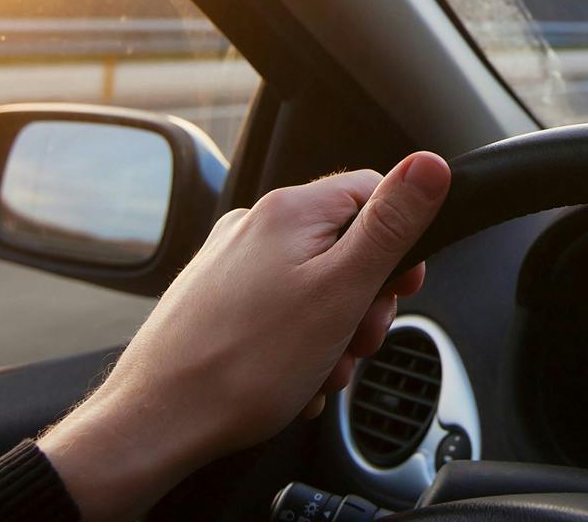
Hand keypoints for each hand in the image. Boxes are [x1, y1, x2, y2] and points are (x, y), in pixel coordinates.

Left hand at [39, 152, 451, 520]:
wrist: (157, 423)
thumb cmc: (244, 365)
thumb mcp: (342, 291)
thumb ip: (391, 226)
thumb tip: (430, 164)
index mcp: (290, 210)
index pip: (373, 193)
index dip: (399, 243)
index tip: (402, 289)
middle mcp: (255, 225)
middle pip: (345, 245)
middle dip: (364, 300)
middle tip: (356, 342)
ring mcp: (230, 262)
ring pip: (313, 284)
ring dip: (333, 331)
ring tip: (319, 370)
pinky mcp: (215, 299)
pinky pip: (279, 310)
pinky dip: (297, 343)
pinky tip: (292, 379)